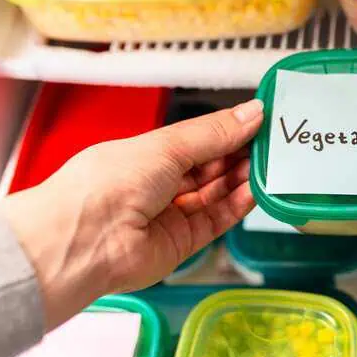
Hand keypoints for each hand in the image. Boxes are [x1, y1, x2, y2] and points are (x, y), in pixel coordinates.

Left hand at [0, 99, 263, 328]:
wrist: (85, 242)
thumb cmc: (108, 184)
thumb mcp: (167, 146)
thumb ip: (214, 133)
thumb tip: (251, 112)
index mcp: (146, 155)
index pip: (196, 140)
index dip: (227, 131)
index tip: (259, 121)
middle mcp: (157, 185)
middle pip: (208, 168)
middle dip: (239, 154)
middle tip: (271, 143)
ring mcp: (169, 215)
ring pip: (215, 194)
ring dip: (241, 179)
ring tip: (268, 164)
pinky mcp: (182, 243)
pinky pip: (217, 220)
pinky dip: (237, 205)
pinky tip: (255, 189)